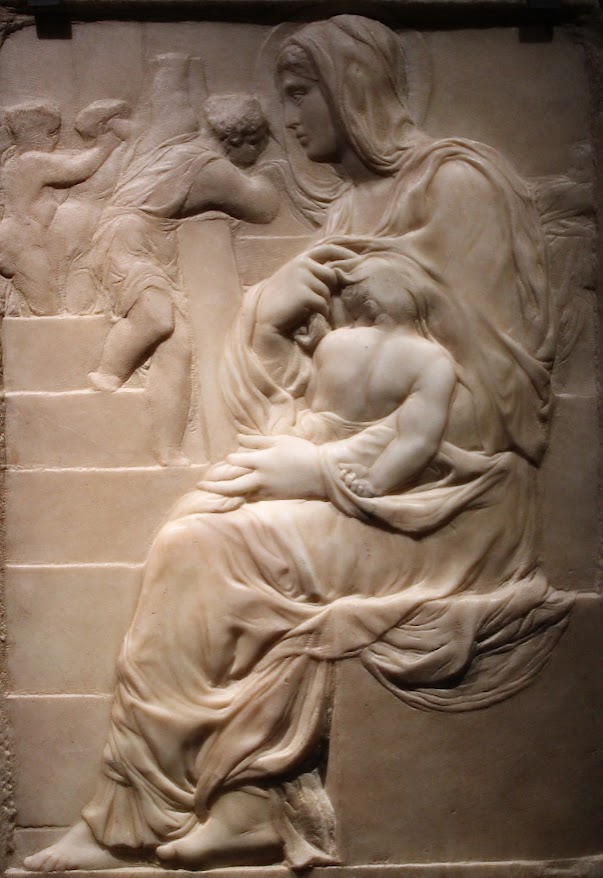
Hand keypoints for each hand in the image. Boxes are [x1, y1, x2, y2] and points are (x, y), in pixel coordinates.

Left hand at [198, 434, 325, 501]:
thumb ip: (257, 442)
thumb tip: (238, 440)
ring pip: (240, 495)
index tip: (228, 458)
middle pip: (230, 485)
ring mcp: (267, 491)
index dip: (230, 459)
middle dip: (213, 487)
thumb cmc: (302, 452)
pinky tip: (235, 496)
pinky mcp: (273, 498)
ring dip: (225, 494)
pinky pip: (252, 498)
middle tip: (199, 485)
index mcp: (261, 461)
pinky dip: (241, 497)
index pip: (236, 461)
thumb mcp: (280, 441)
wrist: (323, 474)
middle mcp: (261, 478)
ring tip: (212, 491)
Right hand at [256, 243, 357, 333]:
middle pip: (331, 275)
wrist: (266, 318)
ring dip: (322, 303)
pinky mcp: (304, 293)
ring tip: (306, 309)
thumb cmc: (282, 301)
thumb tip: (338, 271)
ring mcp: (302, 277)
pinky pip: (323, 304)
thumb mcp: (295, 279)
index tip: (358, 260)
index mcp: (301, 259)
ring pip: (327, 291)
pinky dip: (319, 312)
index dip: (345, 253)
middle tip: (315, 302)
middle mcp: (302, 264)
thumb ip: (312, 271)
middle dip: (329, 290)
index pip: (328, 249)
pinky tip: (307, 315)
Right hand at [339, 463, 377, 497]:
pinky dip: (359, 489)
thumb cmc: (364, 473)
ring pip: (352, 490)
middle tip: (354, 474)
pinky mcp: (362, 494)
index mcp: (348, 480)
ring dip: (354, 484)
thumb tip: (339, 465)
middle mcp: (351, 486)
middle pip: (346, 484)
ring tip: (357, 481)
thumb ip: (347, 466)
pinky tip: (361, 486)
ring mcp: (357, 491)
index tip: (346, 470)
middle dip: (349, 479)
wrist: (374, 477)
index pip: (341, 478)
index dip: (342, 474)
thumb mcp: (356, 467)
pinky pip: (359, 494)